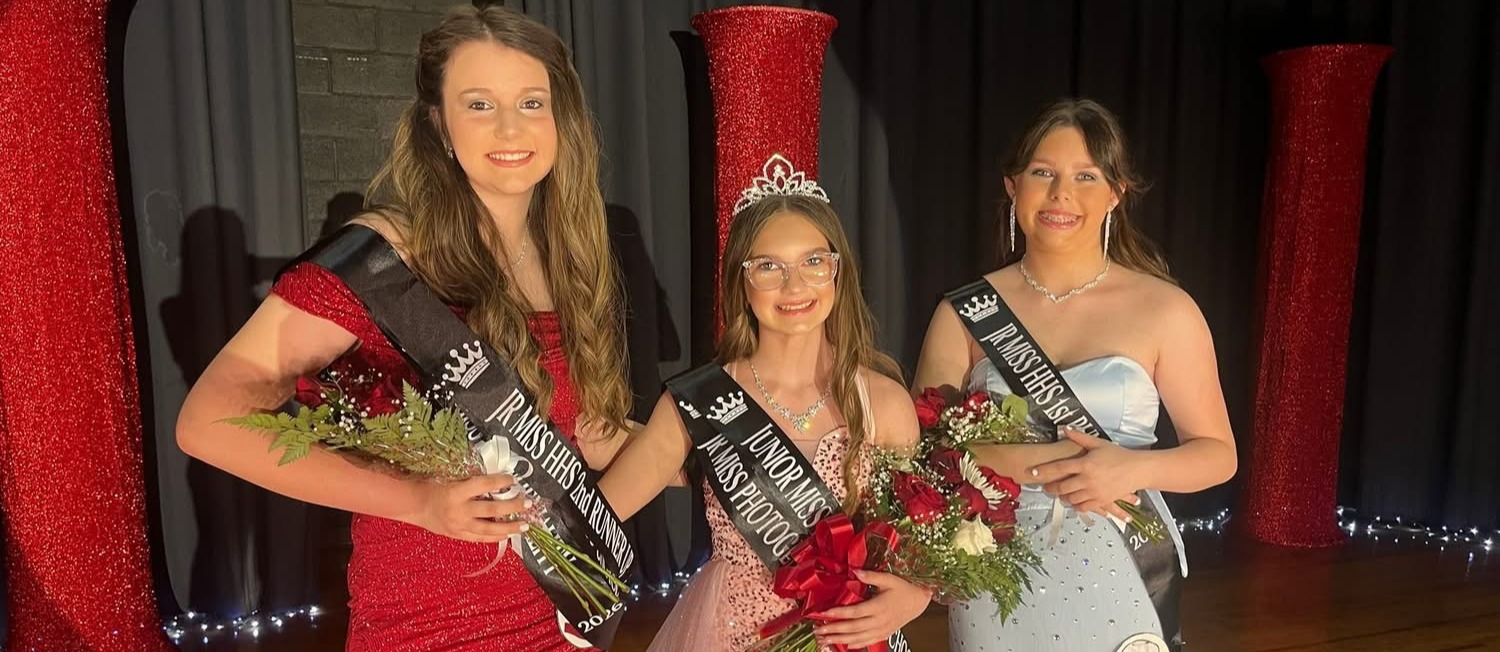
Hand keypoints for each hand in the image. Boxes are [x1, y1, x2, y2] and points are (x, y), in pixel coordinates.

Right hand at [406, 474, 532, 542]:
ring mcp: (459, 526)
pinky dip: (494, 538)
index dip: (500, 482)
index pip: (484, 485)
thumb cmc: (431, 487)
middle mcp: (459, 511)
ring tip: (524, 526)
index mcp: (456, 492)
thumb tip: (496, 479)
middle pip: (491, 511)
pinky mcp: (458, 536)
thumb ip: (471, 481)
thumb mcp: (450, 478)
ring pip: (489, 529)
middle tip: (527, 503)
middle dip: (512, 507)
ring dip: (509, 527)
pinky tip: (507, 536)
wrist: (413, 506)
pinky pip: (480, 539)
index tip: (512, 479)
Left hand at [813, 569, 930, 647]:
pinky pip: (867, 642)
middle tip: (818, 630)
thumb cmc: (903, 589)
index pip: (855, 612)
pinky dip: (854, 645)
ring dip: (839, 640)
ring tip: (824, 639)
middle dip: (834, 630)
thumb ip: (871, 576)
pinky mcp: (883, 634)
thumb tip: (855, 571)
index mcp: (879, 606)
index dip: (838, 613)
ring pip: (858, 638)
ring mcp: (882, 630)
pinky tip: (843, 645)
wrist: (918, 602)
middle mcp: (879, 621)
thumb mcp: (889, 579)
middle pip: (853, 628)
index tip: (823, 613)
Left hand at [1029, 429, 1147, 521]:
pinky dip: (1076, 506)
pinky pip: (1084, 507)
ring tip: (1059, 493)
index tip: (1033, 472)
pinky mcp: (1101, 501)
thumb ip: (1079, 437)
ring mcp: (1094, 492)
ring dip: (1062, 497)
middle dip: (1050, 487)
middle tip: (1045, 486)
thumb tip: (1065, 429)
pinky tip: (1074, 502)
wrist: (1138, 470)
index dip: (1044, 470)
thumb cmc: (1119, 455)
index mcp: (1085, 464)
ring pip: (1071, 499)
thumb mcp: (1098, 444)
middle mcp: (1088, 479)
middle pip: (1062, 486)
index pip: (1059, 467)